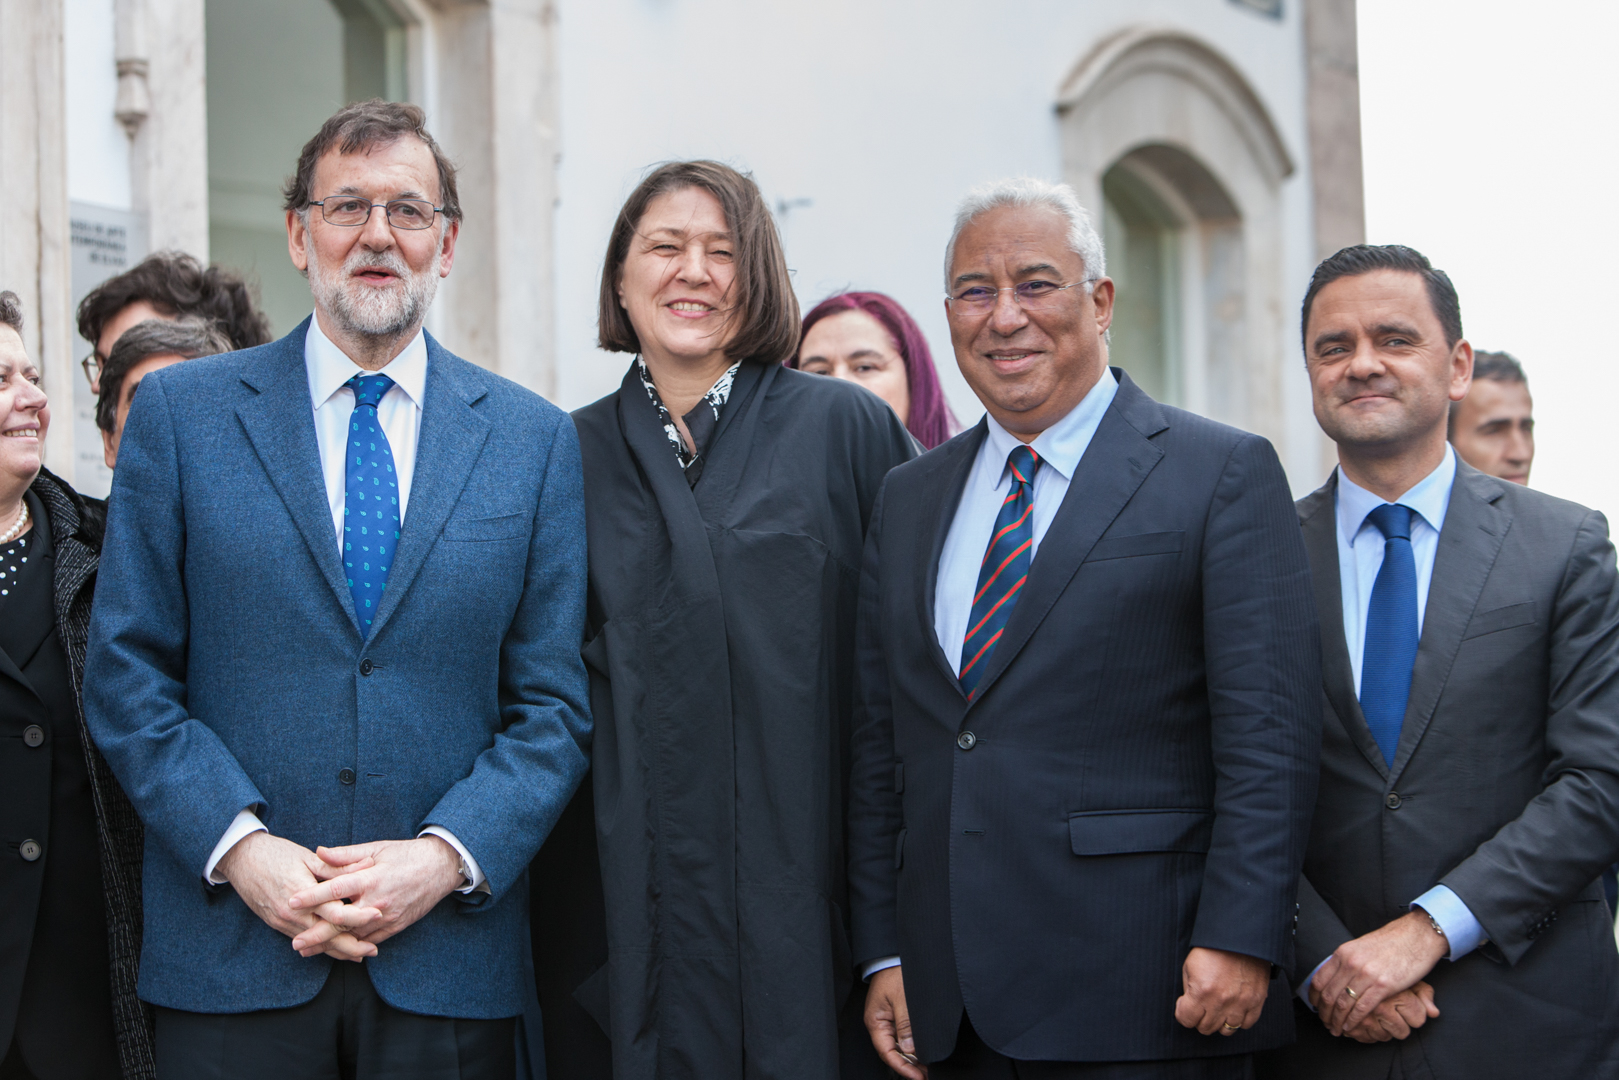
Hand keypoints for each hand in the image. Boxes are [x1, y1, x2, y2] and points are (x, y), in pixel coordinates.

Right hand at [216, 831, 377, 961]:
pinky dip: (319, 946)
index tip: (379, 916)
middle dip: (351, 945)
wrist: (241, 859)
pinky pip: (303, 939)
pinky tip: (333, 948)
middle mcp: (292, 913)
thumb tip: (368, 864)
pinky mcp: (277, 924)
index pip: (335, 912)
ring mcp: (282, 921)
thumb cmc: (276, 854)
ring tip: (359, 954)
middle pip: (327, 935)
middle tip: (374, 950)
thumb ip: (337, 866)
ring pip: (315, 942)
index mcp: (303, 894)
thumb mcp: (308, 857)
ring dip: (337, 950)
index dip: (359, 916)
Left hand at [287, 837, 464, 949]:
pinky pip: (370, 941)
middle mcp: (377, 901)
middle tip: (295, 942)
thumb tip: (319, 852)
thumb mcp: (376, 848)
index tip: (292, 901)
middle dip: (316, 934)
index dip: (312, 896)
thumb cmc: (406, 855)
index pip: (336, 889)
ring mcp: (387, 917)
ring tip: (307, 950)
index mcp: (371, 878)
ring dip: (330, 945)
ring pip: (354, 936)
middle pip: (341, 921)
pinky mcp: (395, 926)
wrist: (440, 868)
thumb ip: (346, 854)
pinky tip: (337, 951)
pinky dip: (352, 947)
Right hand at [865, 966, 926, 1078]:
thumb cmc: (894, 973)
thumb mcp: (902, 999)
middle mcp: (880, 1024)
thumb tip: (909, 1049)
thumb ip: (906, 1025)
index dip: (902, 1067)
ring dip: (913, 1058)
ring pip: (899, 1046)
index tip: (918, 1076)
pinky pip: (903, 1036)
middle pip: (893, 1053)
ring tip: (928, 1068)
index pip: (887, 1052)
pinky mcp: (896, 1016)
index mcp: (875, 1022)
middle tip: (927, 1076)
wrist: (894, 955)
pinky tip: (924, 1052)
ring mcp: (888, 1020)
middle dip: (910, 1066)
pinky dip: (913, 1046)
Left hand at [1174, 947, 1269, 1035]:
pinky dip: (1238, 1020)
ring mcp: (1241, 1003)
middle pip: (1205, 1028)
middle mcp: (1221, 1001)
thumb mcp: (1190, 966)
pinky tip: (1233, 1008)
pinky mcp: (1256, 1001)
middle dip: (1200, 1018)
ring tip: (1217, 1008)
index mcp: (1202, 991)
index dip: (1183, 1013)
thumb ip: (1188, 990)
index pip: (1186, 1020)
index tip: (1186, 1005)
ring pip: (1226, 1030)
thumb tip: (1188, 1006)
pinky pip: (1246, 1024)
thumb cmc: (1212, 949)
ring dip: (1219, 1021)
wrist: (1239, 936)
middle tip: (1201, 1006)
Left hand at [1310, 911, 1447, 1036]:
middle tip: (1325, 1023)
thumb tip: (1335, 978)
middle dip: (1325, 1013)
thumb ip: (1347, 962)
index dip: (1314, 998)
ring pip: (1343, 1003)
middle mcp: (1350, 963)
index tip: (1315, 1008)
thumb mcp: (1360, 947)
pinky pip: (1362, 1007)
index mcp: (1343, 953)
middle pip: (1328, 994)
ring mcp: (1366, 974)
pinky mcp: (1383, 985)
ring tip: (1336, 1029)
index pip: (1319, 979)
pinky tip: (1350, 1026)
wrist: (1415, 936)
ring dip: (1337, 1020)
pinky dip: (1354, 1020)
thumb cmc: (1390, 943)